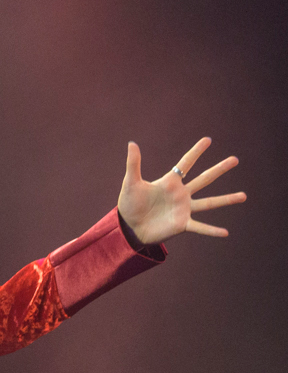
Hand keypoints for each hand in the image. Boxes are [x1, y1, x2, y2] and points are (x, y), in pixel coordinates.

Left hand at [117, 137, 242, 245]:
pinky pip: (200, 227)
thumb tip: (132, 143)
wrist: (128, 228)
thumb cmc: (129, 205)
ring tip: (244, 196)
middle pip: (204, 179)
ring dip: (227, 199)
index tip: (208, 140)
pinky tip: (226, 233)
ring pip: (209, 203)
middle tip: (235, 159)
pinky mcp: (182, 225)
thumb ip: (133, 164)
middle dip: (219, 169)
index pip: (186, 164)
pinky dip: (212, 231)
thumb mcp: (131, 183)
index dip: (196, 152)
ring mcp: (184, 209)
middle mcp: (181, 194)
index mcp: (170, 182)